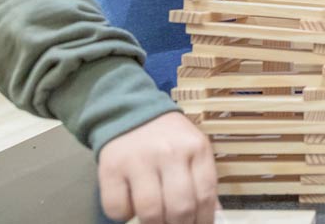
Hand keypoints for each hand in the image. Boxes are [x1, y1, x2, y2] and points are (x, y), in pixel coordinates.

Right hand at [98, 111, 218, 223]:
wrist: (131, 111)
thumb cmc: (168, 137)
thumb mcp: (193, 150)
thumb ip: (202, 180)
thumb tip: (213, 216)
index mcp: (196, 148)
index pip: (205, 195)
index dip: (203, 221)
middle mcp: (170, 153)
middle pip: (179, 208)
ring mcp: (139, 160)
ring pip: (150, 212)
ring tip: (155, 221)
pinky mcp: (111, 168)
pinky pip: (118, 208)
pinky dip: (123, 216)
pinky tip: (130, 206)